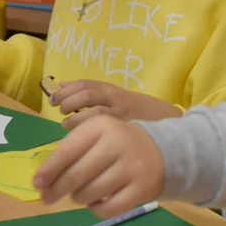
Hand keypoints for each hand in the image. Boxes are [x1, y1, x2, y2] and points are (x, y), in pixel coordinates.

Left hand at [33, 114, 164, 217]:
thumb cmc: (116, 144)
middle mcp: (117, 143)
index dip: (49, 169)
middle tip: (48, 198)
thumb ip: (69, 153)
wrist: (161, 151)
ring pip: (90, 194)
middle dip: (57, 189)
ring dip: (79, 198)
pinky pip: (108, 209)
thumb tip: (42, 182)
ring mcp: (131, 167)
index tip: (36, 184)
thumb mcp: (96, 137)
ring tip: (81, 193)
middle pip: (77, 175)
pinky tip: (96, 202)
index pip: (68, 150)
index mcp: (102, 125)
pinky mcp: (141, 189)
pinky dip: (96, 210)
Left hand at [47, 79, 181, 128]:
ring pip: (95, 113)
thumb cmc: (141, 115)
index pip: (88, 84)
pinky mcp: (127, 131)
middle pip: (88, 96)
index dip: (67, 89)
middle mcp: (119, 101)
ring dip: (76, 118)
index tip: (52, 96)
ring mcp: (124, 118)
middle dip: (69, 102)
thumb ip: (95, 95)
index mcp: (115, 92)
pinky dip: (89, 134)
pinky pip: (105, 131)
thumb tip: (62, 87)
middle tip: (58, 111)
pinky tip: (80, 141)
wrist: (172, 128)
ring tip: (66, 126)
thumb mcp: (119, 100)